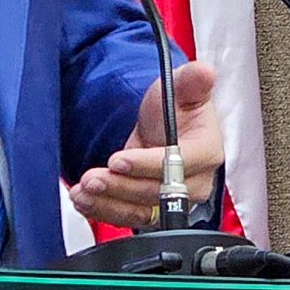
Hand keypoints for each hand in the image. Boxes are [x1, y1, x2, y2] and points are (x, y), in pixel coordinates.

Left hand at [71, 61, 223, 229]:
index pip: (180, 164)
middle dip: (122, 187)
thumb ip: (192, 81)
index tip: (119, 159)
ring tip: (82, 192)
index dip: (148, 164)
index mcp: (207, 151)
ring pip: (142, 211)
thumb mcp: (179, 86)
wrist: (158, 125)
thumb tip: (204, 71)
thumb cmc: (175, 107)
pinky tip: (85, 200)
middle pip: (158, 193)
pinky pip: (130, 218)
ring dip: (109, 204)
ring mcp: (173, 199)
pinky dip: (105, 211)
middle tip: (92, 178)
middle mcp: (195, 182)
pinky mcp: (152, 209)